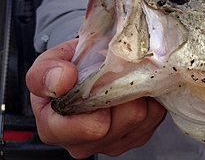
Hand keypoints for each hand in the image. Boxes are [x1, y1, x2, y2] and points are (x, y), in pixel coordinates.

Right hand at [26, 39, 166, 158]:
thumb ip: (46, 72)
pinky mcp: (137, 136)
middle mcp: (85, 143)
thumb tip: (62, 81)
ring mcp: (114, 142)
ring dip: (138, 92)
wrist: (85, 70)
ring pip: (144, 116)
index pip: (89, 128)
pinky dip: (150, 97)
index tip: (100, 79)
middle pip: (125, 119)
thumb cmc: (67, 70)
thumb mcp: (48, 63)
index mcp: (56, 129)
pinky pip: (156, 115)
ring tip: (125, 77)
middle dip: (124, 91)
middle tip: (118, 71)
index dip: (101, 102)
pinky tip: (134, 88)